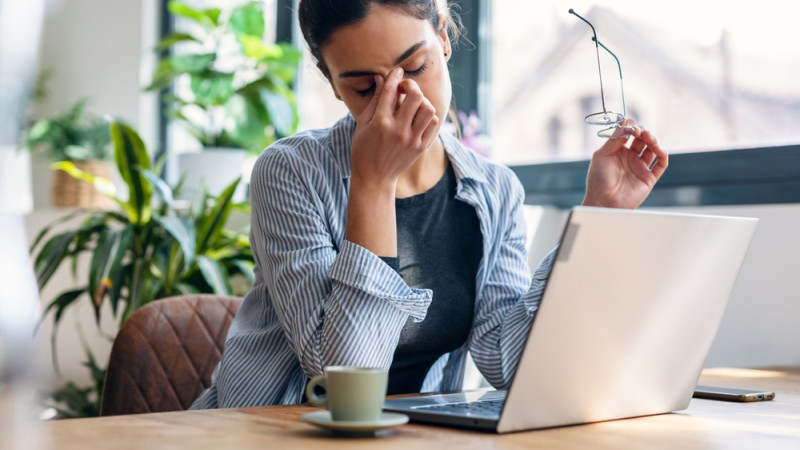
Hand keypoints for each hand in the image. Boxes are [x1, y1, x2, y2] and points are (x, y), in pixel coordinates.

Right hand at [350, 67, 439, 189]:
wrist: (374, 177)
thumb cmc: (363, 149)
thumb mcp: (362, 124)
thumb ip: (374, 100)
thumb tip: (381, 77)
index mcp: (380, 122)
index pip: (391, 90)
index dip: (395, 76)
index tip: (397, 71)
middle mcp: (398, 130)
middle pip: (415, 95)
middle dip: (411, 86)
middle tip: (405, 89)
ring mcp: (412, 139)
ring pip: (428, 108)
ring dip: (421, 101)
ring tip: (413, 104)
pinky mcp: (421, 146)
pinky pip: (433, 122)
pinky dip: (428, 115)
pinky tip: (418, 116)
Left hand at [582, 119, 667, 208]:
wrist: (603, 201)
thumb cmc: (598, 180)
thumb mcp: (602, 155)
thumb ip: (614, 139)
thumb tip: (625, 123)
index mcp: (617, 151)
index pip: (629, 134)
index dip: (631, 127)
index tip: (630, 125)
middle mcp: (630, 158)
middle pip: (642, 139)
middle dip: (643, 132)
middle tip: (640, 131)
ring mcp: (639, 167)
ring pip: (652, 149)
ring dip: (653, 141)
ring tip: (649, 138)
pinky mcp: (648, 178)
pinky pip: (661, 164)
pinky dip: (663, 155)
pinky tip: (659, 150)